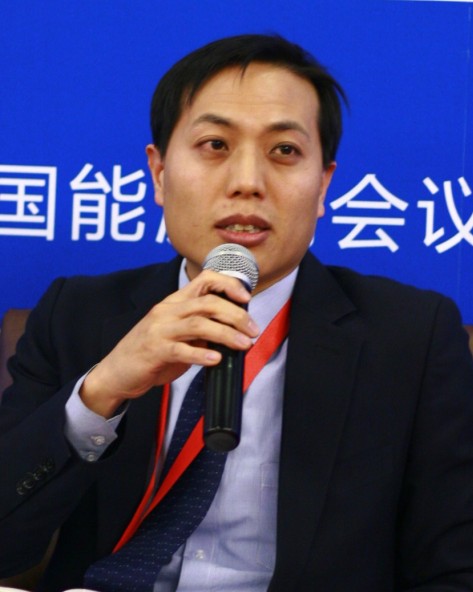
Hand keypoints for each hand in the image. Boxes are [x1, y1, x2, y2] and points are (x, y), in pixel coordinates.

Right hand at [79, 270, 259, 417]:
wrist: (116, 372)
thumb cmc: (150, 353)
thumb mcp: (177, 335)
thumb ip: (200, 330)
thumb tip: (232, 332)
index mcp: (174, 302)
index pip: (204, 280)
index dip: (228, 284)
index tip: (246, 297)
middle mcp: (167, 311)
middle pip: (207, 303)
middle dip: (236, 315)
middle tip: (253, 330)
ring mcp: (159, 330)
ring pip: (198, 324)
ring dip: (226, 334)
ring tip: (244, 344)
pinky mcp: (154, 351)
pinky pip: (181, 350)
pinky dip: (201, 354)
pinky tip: (216, 359)